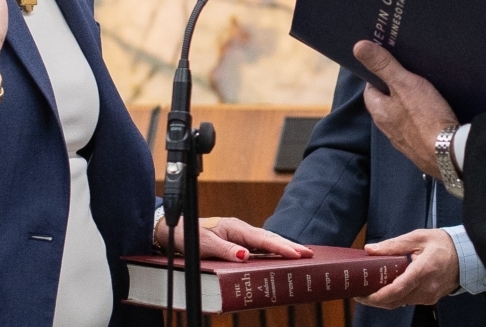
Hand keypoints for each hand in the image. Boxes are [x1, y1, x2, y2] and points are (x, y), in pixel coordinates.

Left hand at [155, 216, 311, 261]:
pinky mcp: (236, 241)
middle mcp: (240, 229)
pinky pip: (258, 245)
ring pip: (266, 241)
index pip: (263, 239)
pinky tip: (279, 254)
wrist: (175, 230)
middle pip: (269, 238)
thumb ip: (226, 251)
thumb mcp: (205, 245)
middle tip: (310, 253)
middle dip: (290, 245)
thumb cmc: (188, 236)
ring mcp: (239, 234)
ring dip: (283, 246)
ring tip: (302, 253)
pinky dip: (272, 249)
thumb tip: (246, 256)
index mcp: (235, 228)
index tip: (297, 253)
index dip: (281, 247)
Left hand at [354, 41, 456, 178]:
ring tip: (427, 90)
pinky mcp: (421, 146)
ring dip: (411, 104)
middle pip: (387, 101)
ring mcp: (404, 139)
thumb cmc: (425, 118)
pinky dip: (424, 118)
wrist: (448, 154)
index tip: (390, 62)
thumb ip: (383, 65)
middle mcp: (387, 127)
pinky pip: (418, 126)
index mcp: (379, 111)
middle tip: (411, 74)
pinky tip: (436, 112)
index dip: (379, 74)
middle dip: (397, 88)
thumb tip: (358, 47)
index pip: (371, 87)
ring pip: (403, 115)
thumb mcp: (404, 84)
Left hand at [358, 229, 459, 308]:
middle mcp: (426, 288)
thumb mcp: (417, 237)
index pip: (396, 290)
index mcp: (423, 270)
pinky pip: (408, 301)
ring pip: (400, 303)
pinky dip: (395, 297)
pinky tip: (386, 288)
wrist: (466, 256)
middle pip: (395, 301)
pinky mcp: (429, 299)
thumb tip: (370, 249)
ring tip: (369, 289)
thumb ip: (393, 245)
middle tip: (359, 292)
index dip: (376, 296)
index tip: (361, 294)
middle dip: (374, 300)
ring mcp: (429, 296)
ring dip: (384, 299)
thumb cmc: (442, 244)